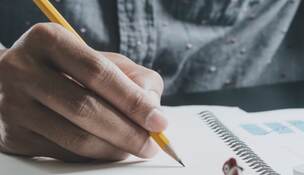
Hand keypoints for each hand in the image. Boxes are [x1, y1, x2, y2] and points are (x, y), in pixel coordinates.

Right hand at [0, 23, 166, 161]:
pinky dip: (95, 156)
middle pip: (86, 108)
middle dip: (128, 132)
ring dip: (114, 149)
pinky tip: (109, 149)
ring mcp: (12, 104)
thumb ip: (134, 77)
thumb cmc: (70, 68)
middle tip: (152, 144)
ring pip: (76, 138)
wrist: (15, 81)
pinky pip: (64, 153)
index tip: (159, 121)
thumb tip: (152, 109)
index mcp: (48, 40)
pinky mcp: (13, 136)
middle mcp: (23, 70)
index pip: (98, 73)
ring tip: (135, 147)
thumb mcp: (101, 58)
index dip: (133, 100)